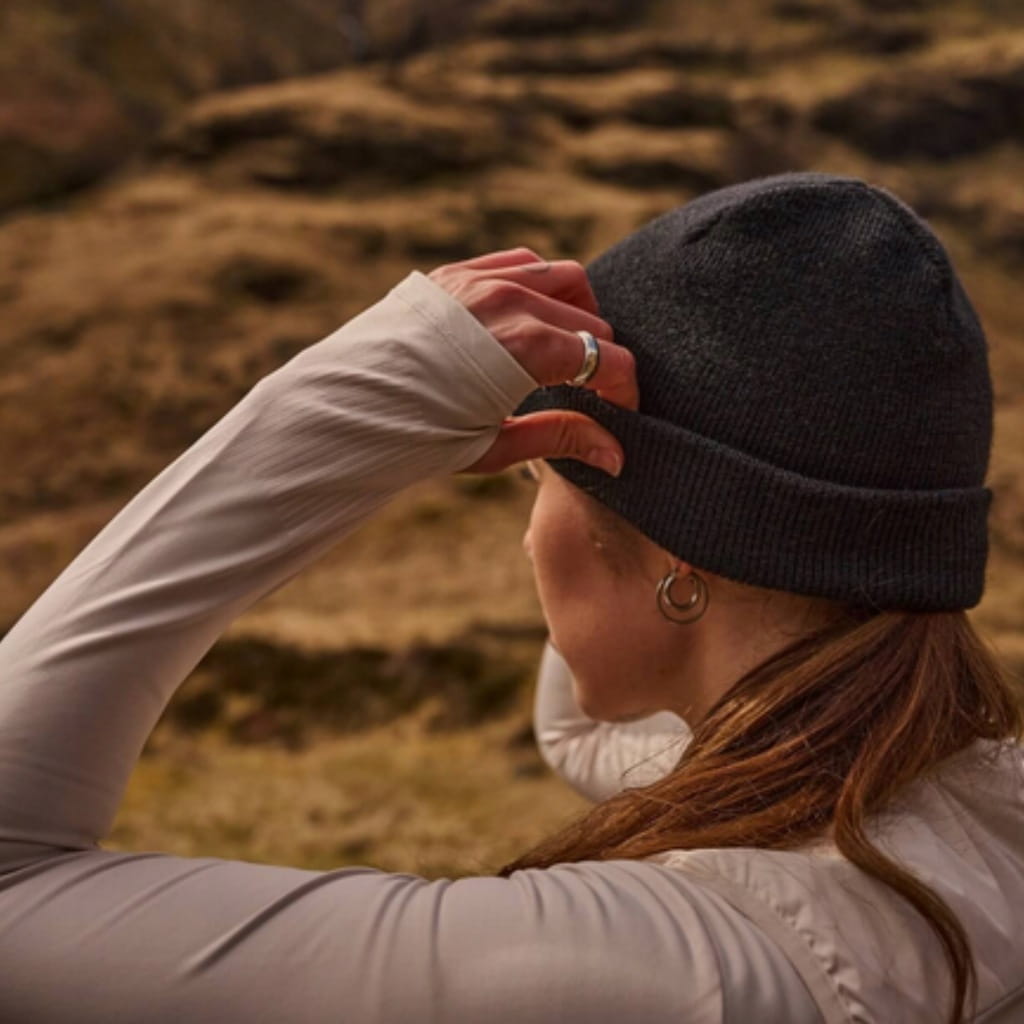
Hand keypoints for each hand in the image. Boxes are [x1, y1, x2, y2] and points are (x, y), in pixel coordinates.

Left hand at [428, 248, 637, 475]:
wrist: (345, 412)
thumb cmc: (419, 440)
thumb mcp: (495, 446)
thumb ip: (563, 438)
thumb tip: (617, 455)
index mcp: (524, 348)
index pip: (605, 359)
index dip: (624, 389)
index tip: (622, 412)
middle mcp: (508, 301)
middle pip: (590, 322)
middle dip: (600, 359)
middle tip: (591, 392)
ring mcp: (480, 279)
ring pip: (564, 278)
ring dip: (577, 313)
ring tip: (565, 351)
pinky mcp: (455, 272)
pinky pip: (521, 261)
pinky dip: (538, 286)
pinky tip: (531, 318)